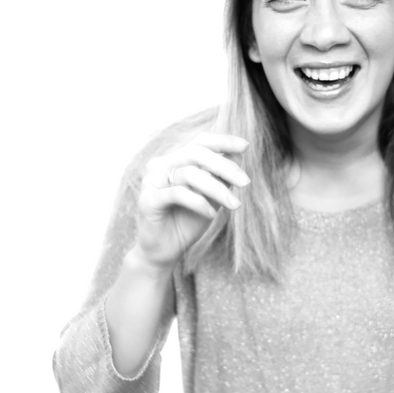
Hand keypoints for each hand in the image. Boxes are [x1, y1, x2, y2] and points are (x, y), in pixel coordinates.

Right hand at [134, 133, 249, 269]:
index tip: (245, 146)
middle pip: (195, 153)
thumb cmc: (187, 222)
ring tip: (234, 206)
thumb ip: (221, 177)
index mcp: (175, 161)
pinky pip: (178, 194)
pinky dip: (199, 203)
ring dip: (218, 189)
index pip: (199, 142)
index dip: (222, 141)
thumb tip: (239, 155)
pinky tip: (212, 214)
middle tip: (246, 183)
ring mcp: (151, 181)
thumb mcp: (211, 197)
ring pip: (189, 173)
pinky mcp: (147, 200)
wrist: (165, 251)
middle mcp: (160, 166)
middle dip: (225, 167)